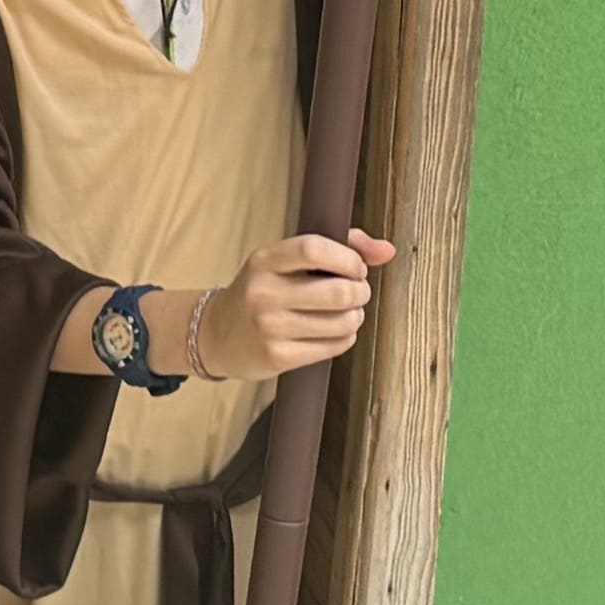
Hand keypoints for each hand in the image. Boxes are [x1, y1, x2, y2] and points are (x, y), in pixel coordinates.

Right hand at [194, 230, 395, 378]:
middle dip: (360, 292)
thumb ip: (338, 247)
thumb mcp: (284, 261)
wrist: (217, 335)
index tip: (356, 267)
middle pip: (338, 291)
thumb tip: (387, 250)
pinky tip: (332, 332)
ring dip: (355, 317)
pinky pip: (334, 346)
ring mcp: (270, 328)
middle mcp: (264, 293)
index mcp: (265, 261)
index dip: (348, 258)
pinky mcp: (279, 357)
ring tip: (345, 313)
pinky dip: (344, 338)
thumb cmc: (262, 292)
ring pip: (342, 322)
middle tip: (357, 292)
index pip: (314, 249)